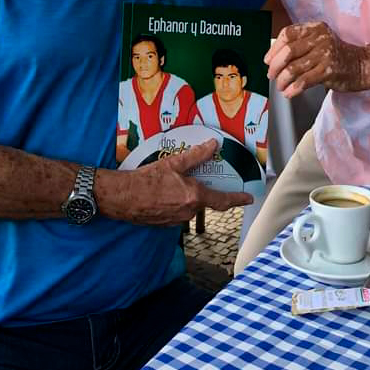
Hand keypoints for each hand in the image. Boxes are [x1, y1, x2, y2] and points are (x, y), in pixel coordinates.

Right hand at [99, 139, 252, 225]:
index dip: (237, 199)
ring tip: (174, 183)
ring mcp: (177, 220)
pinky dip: (176, 202)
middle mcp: (188, 212)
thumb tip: (212, 145)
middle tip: (196, 178)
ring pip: (189, 206)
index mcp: (194, 197)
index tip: (248, 198)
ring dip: (187, 196)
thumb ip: (195, 156)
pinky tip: (165, 192)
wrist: (121, 198)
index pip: (223, 201)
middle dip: (203, 190)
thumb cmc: (145, 180)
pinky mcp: (165, 224)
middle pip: (204, 201)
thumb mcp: (173, 163)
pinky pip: (178, 212)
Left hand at [265, 22, 369, 98]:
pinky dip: (293, 88)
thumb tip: (273, 59)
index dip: (274, 48)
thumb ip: (300, 46)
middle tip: (271, 75)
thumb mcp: (319, 43)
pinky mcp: (330, 70)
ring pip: (294, 68)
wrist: (362, 66)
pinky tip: (289, 93)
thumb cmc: (337, 56)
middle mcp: (320, 38)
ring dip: (283, 80)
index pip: (288, 34)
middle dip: (275, 66)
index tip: (268, 60)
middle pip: (288, 51)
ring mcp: (325, 54)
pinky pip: (304, 80)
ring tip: (280, 87)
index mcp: (315, 28)